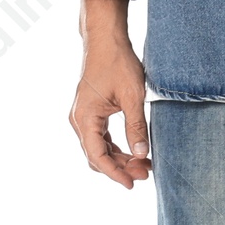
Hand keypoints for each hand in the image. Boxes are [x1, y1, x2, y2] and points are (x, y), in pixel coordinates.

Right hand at [69, 0, 149, 188]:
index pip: (97, 156)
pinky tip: (134, 151)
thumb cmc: (118, 63)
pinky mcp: (90, 112)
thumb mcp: (133, 96)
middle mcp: (79, 120)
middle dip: (120, 168)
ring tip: (144, 164)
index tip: (133, 184)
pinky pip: (100, 138)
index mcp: (85, 118)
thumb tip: (142, 154)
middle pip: (96, 156)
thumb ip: (136, 127)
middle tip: (146, 173)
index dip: (115, 173)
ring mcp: (83, 116)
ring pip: (98, 148)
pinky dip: (116, 148)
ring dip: (119, 159)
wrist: (106, 40)